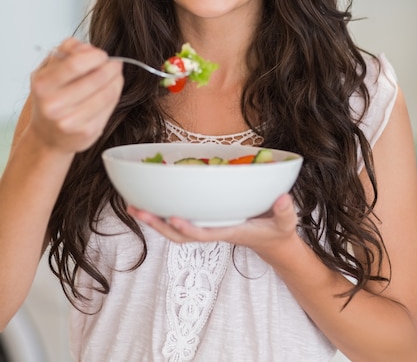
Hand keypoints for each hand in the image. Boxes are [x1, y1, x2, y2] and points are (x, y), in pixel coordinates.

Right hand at [28, 37, 123, 154]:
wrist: (48, 136)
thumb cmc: (50, 98)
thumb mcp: (48, 70)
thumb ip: (66, 51)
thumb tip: (88, 48)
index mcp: (43, 85)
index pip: (75, 64)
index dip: (95, 56)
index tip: (101, 54)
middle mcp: (54, 105)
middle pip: (96, 78)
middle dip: (111, 67)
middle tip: (114, 63)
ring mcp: (71, 121)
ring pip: (108, 93)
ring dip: (117, 79)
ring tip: (115, 75)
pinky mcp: (87, 131)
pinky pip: (110, 107)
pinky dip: (114, 95)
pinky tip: (110, 90)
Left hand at [127, 193, 298, 261]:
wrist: (273, 243)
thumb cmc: (277, 231)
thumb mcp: (285, 222)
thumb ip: (285, 211)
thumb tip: (282, 198)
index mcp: (230, 231)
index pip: (205, 234)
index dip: (188, 228)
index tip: (173, 217)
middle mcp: (214, 230)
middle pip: (180, 234)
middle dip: (158, 225)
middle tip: (136, 209)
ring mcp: (208, 227)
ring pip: (175, 230)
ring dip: (154, 220)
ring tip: (133, 206)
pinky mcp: (205, 221)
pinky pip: (180, 219)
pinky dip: (163, 213)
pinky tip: (151, 201)